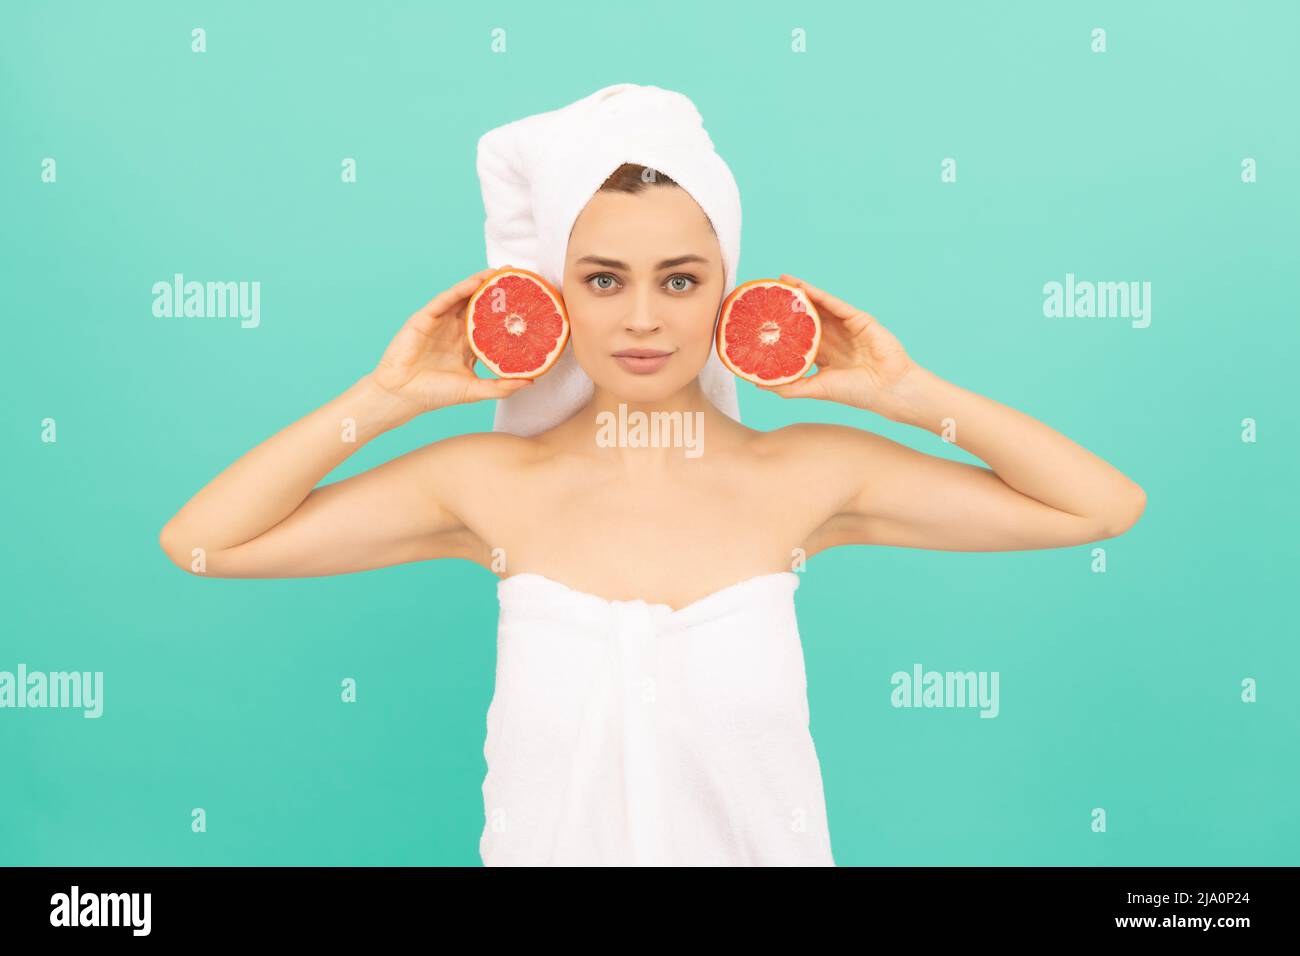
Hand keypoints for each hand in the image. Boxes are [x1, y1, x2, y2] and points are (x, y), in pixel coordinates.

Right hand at [369, 267, 534, 414]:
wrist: (402, 395)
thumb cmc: (435, 394)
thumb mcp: (474, 390)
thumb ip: (501, 387)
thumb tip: (531, 381)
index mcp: (469, 345)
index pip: (492, 324)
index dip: (509, 313)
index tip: (530, 303)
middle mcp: (456, 330)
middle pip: (481, 305)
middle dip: (498, 291)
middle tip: (520, 277)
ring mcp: (441, 322)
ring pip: (464, 297)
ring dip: (482, 283)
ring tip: (502, 272)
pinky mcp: (425, 317)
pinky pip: (445, 299)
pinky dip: (461, 289)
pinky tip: (476, 281)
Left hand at [757, 274, 920, 417]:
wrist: (888, 389)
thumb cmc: (857, 392)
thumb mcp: (815, 389)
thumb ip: (788, 386)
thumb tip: (759, 384)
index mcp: (825, 355)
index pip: (799, 337)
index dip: (782, 327)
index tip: (761, 319)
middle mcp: (834, 338)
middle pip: (807, 317)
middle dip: (789, 305)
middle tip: (767, 292)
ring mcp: (847, 327)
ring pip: (820, 306)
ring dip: (802, 293)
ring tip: (781, 281)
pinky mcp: (859, 319)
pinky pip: (836, 304)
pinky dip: (819, 295)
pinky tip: (803, 287)